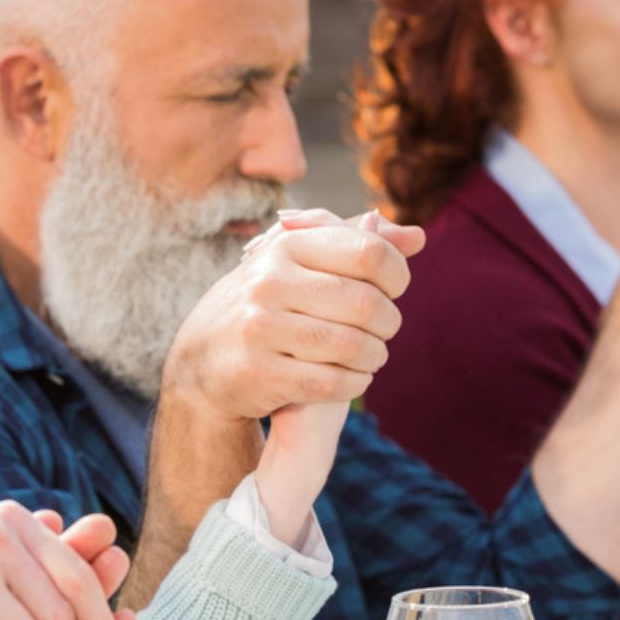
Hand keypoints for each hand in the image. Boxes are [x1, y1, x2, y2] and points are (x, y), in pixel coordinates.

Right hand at [159, 207, 424, 422]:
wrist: (201, 358)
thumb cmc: (266, 303)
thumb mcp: (301, 263)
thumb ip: (357, 246)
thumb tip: (418, 237)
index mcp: (286, 246)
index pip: (369, 252)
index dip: (397, 275)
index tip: (393, 290)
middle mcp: (269, 282)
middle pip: (366, 303)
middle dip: (389, 322)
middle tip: (384, 331)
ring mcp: (260, 328)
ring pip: (352, 345)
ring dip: (375, 356)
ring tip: (373, 356)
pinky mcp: (258, 373)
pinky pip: (331, 381)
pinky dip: (354, 382)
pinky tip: (354, 377)